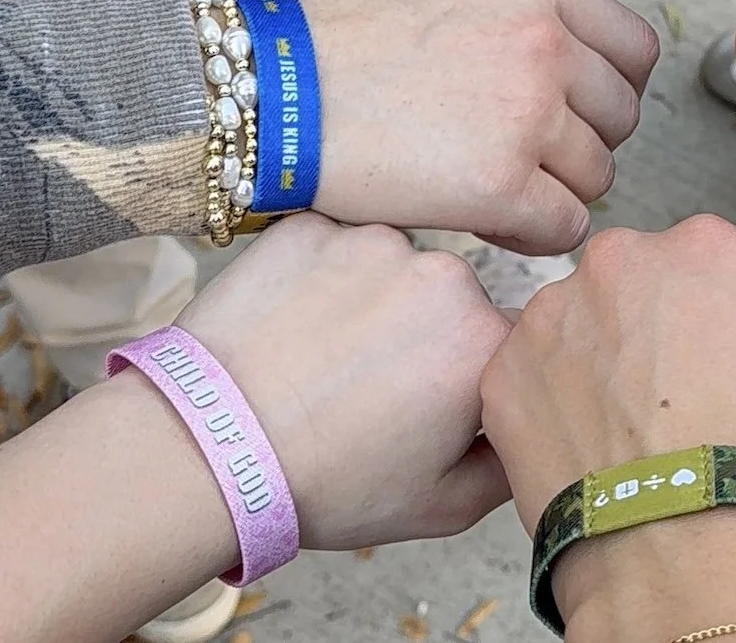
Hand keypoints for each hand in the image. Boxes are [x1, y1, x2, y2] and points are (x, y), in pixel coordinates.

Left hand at [175, 214, 511, 548]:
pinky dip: (320, 279)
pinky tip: (291, 327)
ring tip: (322, 358)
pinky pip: (333, 246)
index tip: (437, 401)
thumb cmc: (322, 484)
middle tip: (372, 387)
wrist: (205, 449)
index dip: (474, 374)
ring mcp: (373, 241)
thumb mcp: (441, 509)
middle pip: (453, 299)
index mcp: (483, 343)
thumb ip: (510, 464)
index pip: (512, 343)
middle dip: (425, 335)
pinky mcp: (312, 226)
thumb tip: (529, 429)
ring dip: (373, 302)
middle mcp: (442, 276)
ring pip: (392, 267)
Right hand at [304, 0, 659, 253]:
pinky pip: (566, 228)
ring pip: (599, 176)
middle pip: (621, 116)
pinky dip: (532, 234)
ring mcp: (528, 111)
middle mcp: (545, 40)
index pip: (636, 50)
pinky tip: (482, 218)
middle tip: (514, 154)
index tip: (564, 110)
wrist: (268, 96)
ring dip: (553, 190)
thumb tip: (589, 85)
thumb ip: (528, 24)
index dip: (605, 89)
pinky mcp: (502, 183)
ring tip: (487, 184)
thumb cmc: (345, 52)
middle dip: (578, 143)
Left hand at [481, 216, 735, 533]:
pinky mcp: (504, 369)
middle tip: (670, 396)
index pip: (710, 258)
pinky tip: (583, 451)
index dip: (720, 312)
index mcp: (708, 251)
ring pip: (576, 322)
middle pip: (635, 279)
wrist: (685, 566)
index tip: (722, 354)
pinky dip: (548, 404)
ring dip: (594, 360)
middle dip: (648, 325)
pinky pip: (528, 372)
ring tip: (624, 433)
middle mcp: (623, 263)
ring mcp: (553, 313)